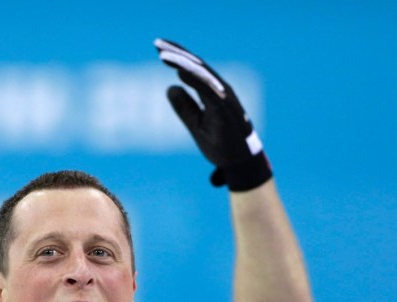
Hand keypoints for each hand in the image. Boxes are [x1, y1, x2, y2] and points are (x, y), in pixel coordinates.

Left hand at [155, 38, 271, 191]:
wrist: (238, 162)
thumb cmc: (220, 142)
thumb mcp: (195, 123)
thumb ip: (184, 106)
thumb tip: (170, 87)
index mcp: (212, 93)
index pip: (193, 71)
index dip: (178, 58)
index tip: (160, 49)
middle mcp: (220, 91)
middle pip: (197, 68)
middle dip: (178, 55)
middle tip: (158, 45)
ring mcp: (224, 99)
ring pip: (203, 75)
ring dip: (184, 63)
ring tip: (165, 56)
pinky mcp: (225, 110)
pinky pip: (210, 91)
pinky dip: (197, 79)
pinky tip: (181, 71)